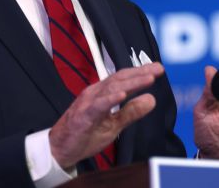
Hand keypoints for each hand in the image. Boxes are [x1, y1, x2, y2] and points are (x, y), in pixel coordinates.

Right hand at [49, 62, 163, 168]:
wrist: (59, 150)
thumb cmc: (85, 134)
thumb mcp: (114, 124)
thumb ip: (131, 112)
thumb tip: (151, 99)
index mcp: (102, 94)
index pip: (124, 79)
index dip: (141, 73)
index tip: (159, 68)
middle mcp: (95, 94)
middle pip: (120, 79)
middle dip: (140, 73)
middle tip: (158, 69)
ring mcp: (87, 103)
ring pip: (111, 89)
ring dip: (131, 83)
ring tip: (147, 79)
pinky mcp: (82, 116)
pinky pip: (97, 106)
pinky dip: (110, 99)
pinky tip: (122, 95)